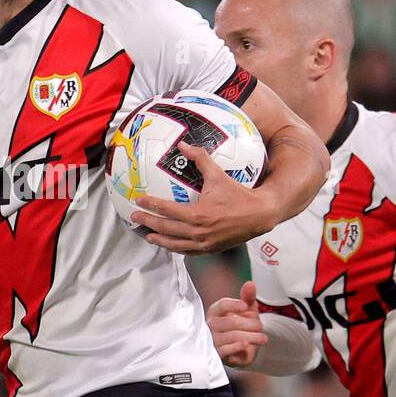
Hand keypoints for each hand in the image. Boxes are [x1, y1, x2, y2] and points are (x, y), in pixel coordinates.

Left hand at [130, 142, 281, 252]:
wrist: (259, 214)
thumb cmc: (238, 194)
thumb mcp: (218, 175)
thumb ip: (200, 158)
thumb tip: (183, 145)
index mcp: (198, 214)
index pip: (167, 210)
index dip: (151, 205)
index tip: (138, 201)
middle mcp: (198, 231)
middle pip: (166, 229)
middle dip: (149, 223)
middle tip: (136, 218)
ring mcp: (204, 243)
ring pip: (175, 244)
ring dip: (159, 240)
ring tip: (148, 236)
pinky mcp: (210, 249)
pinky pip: (188, 251)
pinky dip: (176, 248)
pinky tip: (169, 244)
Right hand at [206, 280, 268, 367]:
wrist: (241, 350)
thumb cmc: (240, 328)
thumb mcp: (246, 311)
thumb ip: (248, 297)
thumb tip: (250, 284)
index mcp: (216, 312)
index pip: (221, 305)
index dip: (233, 305)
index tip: (245, 306)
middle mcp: (211, 325)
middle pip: (230, 322)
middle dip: (250, 324)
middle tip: (261, 327)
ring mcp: (212, 340)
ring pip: (231, 336)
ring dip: (251, 336)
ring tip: (263, 338)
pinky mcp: (217, 354)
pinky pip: (225, 350)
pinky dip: (237, 346)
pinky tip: (246, 344)